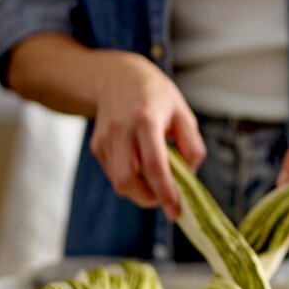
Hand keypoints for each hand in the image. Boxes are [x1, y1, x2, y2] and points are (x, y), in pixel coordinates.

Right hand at [89, 52, 204, 220]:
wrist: (118, 77)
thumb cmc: (157, 97)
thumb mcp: (183, 114)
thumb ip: (192, 145)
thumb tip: (189, 176)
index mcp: (146, 120)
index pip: (154, 165)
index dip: (165, 192)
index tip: (175, 211)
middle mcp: (121, 130)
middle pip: (128, 181)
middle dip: (148, 199)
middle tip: (166, 199)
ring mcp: (104, 139)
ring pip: (118, 182)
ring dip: (139, 191)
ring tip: (156, 180)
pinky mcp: (96, 146)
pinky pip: (113, 174)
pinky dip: (130, 179)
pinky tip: (140, 164)